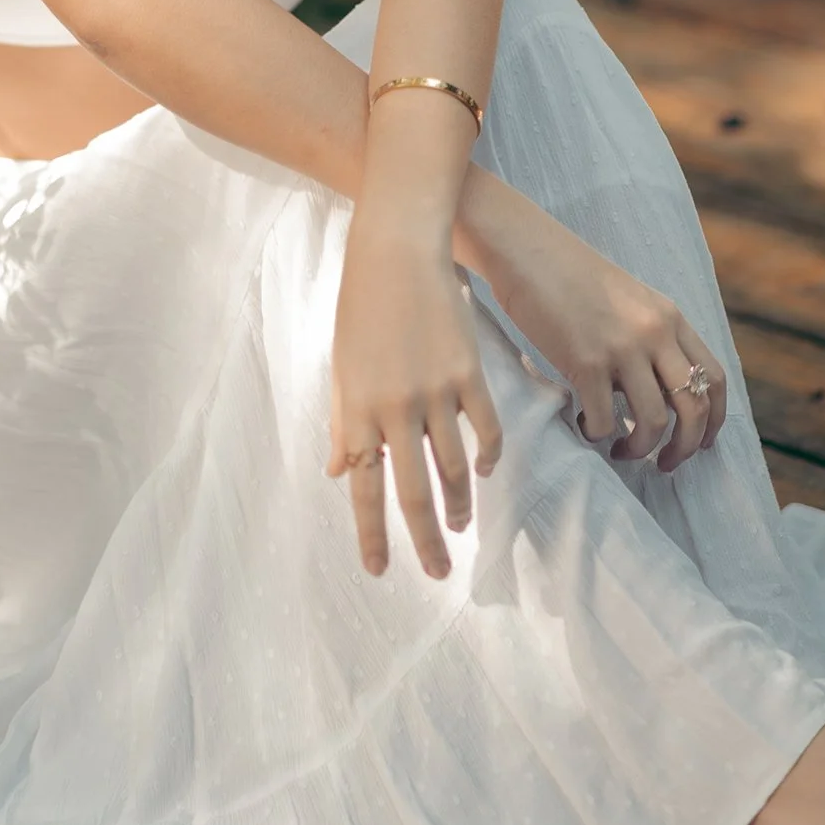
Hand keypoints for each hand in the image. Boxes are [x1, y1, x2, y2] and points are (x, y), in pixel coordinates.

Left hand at [326, 216, 502, 579]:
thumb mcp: (341, 367)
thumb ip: (344, 422)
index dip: (371, 533)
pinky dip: (486, 457)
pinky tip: (483, 472)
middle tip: (435, 573)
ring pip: (453, 467)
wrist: (395, 251)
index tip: (379, 570)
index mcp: (357, 407)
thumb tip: (338, 471)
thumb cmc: (360, 307)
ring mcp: (434, 390)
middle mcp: (394, 406)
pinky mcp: (468, 372)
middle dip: (424, 540)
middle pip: (412, 490)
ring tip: (461, 527)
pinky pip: (483, 428)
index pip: (364, 487)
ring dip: (459, 504)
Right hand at [464, 177, 726, 473]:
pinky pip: (605, 419)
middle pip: (694, 407)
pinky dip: (598, 434)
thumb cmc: (570, 276)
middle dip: (686, 447)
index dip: (714, 420)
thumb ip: (651, 337)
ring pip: (652, 422)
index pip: (714, 378)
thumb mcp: (629, 299)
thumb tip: (658, 390)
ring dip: (639, 448)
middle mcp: (654, 333)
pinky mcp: (584, 361)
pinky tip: (584, 425)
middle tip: (666, 464)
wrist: (527, 250)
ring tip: (621, 449)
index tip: (701, 442)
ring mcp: (621, 348)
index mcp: (669, 317)